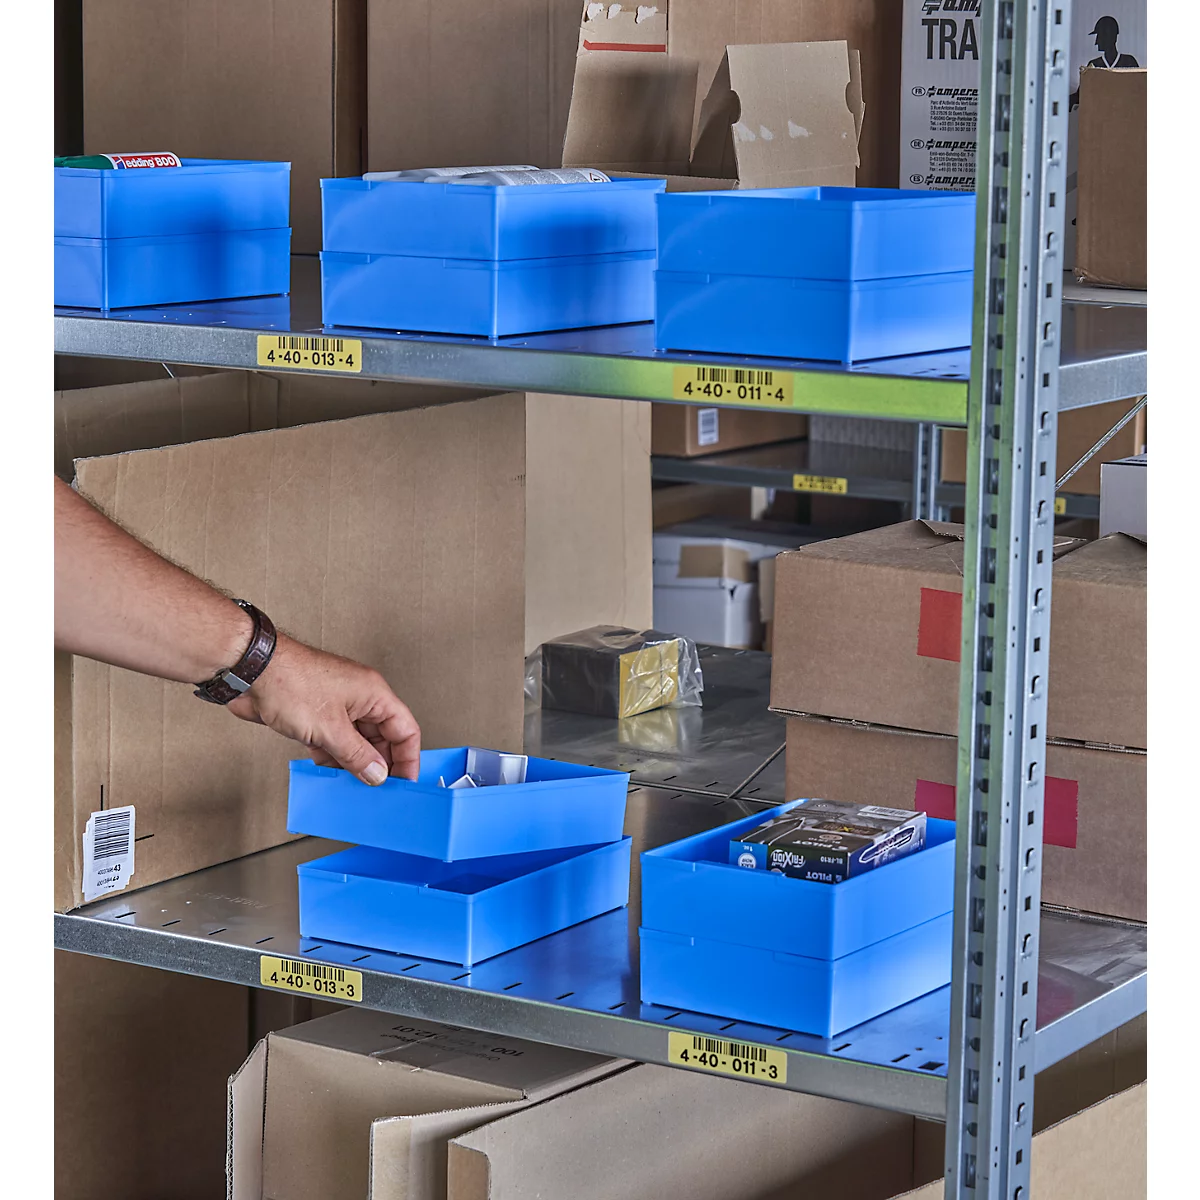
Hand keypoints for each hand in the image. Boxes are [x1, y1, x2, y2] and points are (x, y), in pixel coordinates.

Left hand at [228, 634, 421, 783]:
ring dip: (354, 765)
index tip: (405, 782)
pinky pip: (334, 743)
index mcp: (374, 693)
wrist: (251, 671)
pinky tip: (330, 776)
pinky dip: (334, 760)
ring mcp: (337, 707)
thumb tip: (377, 773)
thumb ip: (357, 755)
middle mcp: (359, 699)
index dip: (408, 758)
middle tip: (376, 791)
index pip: (405, 729)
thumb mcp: (331, 729)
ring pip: (357, 743)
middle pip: (382, 738)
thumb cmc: (291, 681)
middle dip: (380, 765)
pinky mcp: (316, 716)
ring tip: (353, 787)